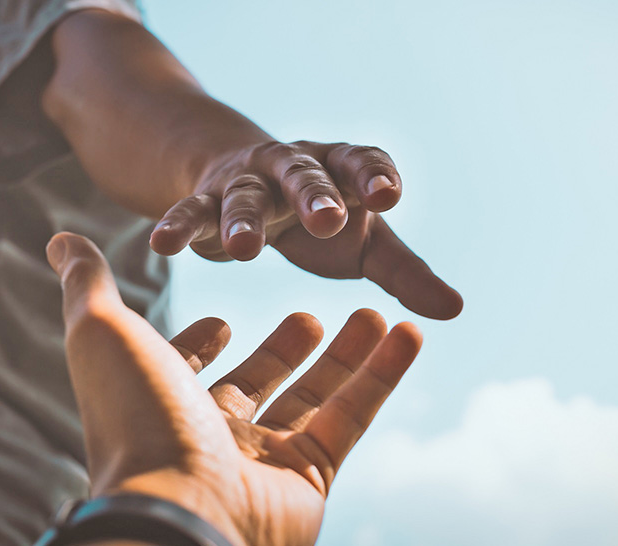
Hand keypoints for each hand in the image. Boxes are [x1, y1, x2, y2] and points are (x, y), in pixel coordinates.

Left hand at [46, 232, 422, 545]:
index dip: (201, 345)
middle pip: (259, 382)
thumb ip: (88, 285)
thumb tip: (61, 239)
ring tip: (376, 312)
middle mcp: (211, 434)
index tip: (223, 321)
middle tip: (311, 317)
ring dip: (347, 355)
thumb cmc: (137, 418)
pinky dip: (383, 375)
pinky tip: (407, 333)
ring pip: (315, 398)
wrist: (180, 509)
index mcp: (163, 402)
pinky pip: (352, 418)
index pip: (186, 370)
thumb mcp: (104, 334)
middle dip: (286, 349)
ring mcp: (263, 459)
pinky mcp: (310, 476)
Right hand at [148, 140, 463, 319]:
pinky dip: (178, 226)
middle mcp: (295, 168)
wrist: (249, 183)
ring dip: (243, 219)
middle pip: (306, 175)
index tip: (388, 195)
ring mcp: (248, 182)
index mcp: (341, 171)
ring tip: (243, 251)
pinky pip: (191, 212)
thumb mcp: (367, 243)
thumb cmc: (322, 219)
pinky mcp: (206, 200)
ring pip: (245, 196)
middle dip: (315, 195)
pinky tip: (162, 244)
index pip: (362, 163)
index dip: (374, 176)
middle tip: (328, 219)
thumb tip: (455, 310)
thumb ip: (406, 273)